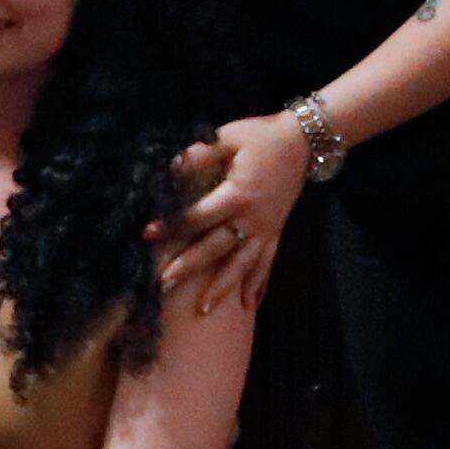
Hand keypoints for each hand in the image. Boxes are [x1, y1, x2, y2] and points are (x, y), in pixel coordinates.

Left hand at [156, 115, 306, 314]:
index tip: (146, 234)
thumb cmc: (260, 138)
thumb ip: (199, 155)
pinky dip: (260, 284)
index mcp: (239, 195)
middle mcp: (254, 218)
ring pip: (243, 264)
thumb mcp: (227, 138)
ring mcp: (267, 228)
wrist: (302, 142)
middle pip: (218, 247)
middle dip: (191, 267)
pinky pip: (268, 263)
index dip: (173, 224)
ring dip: (224, 287)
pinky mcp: (276, 232)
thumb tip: (169, 167)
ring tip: (204, 310)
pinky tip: (250, 306)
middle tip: (164, 284)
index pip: (199, 215)